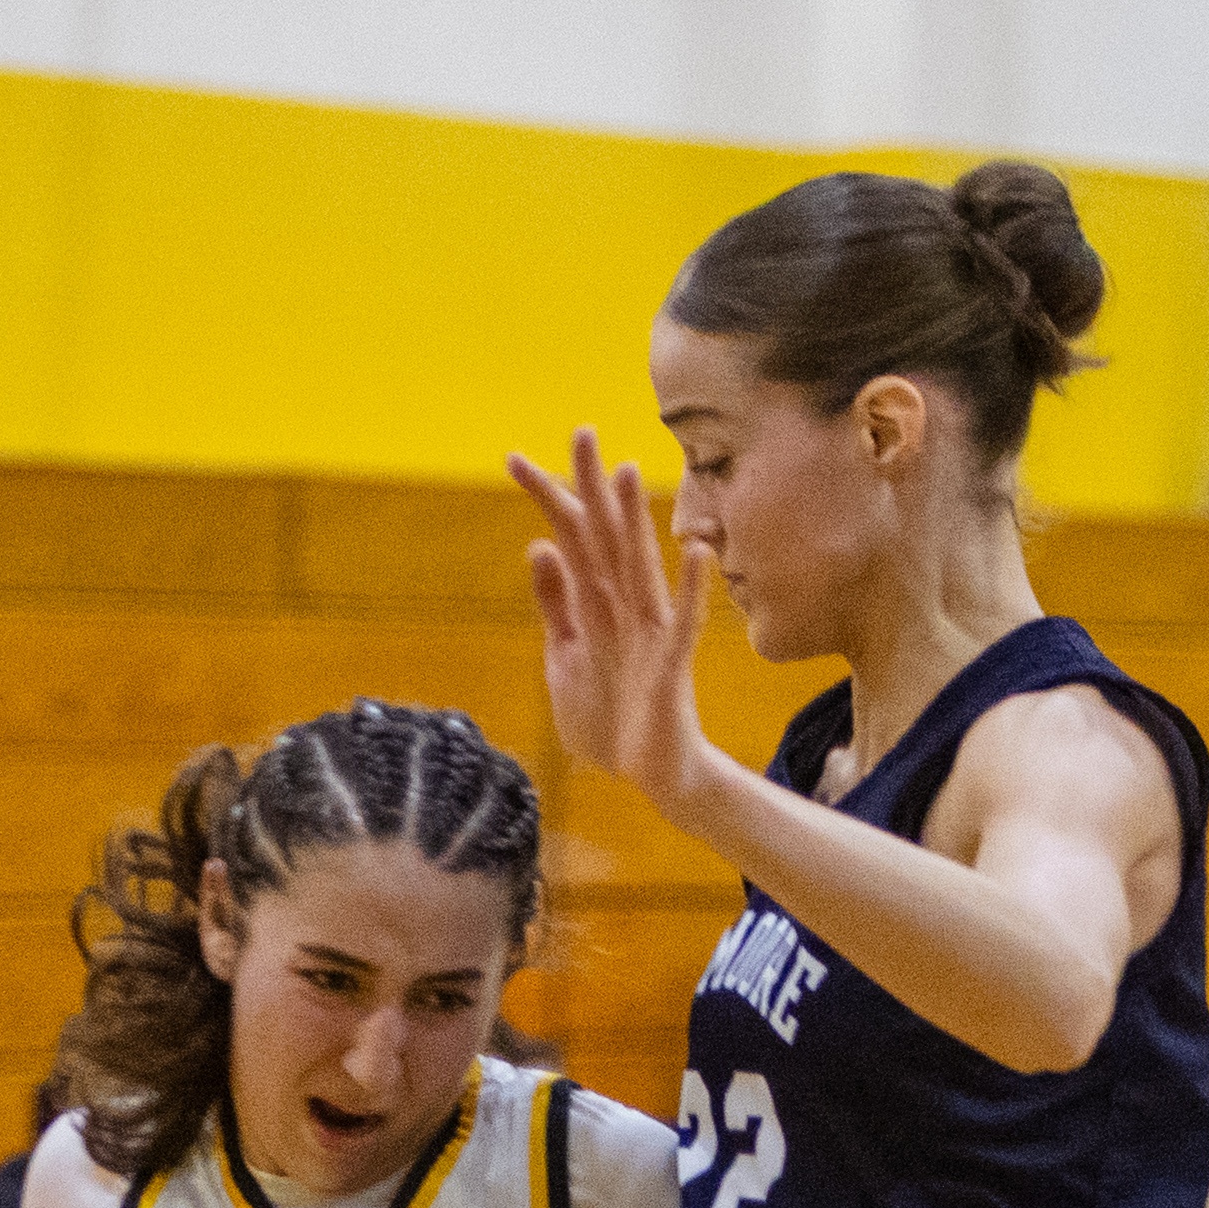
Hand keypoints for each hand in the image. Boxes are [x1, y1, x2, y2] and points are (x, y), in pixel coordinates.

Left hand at [507, 428, 714, 812]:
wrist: (652, 775)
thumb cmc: (611, 715)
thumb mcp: (565, 657)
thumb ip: (554, 605)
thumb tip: (538, 547)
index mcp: (595, 605)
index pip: (568, 540)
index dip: (545, 500)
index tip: (513, 459)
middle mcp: (624, 608)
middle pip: (603, 538)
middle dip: (589, 489)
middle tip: (579, 432)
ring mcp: (650, 634)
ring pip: (639, 568)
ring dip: (635, 522)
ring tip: (627, 473)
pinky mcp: (671, 667)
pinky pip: (683, 624)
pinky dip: (690, 589)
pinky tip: (696, 553)